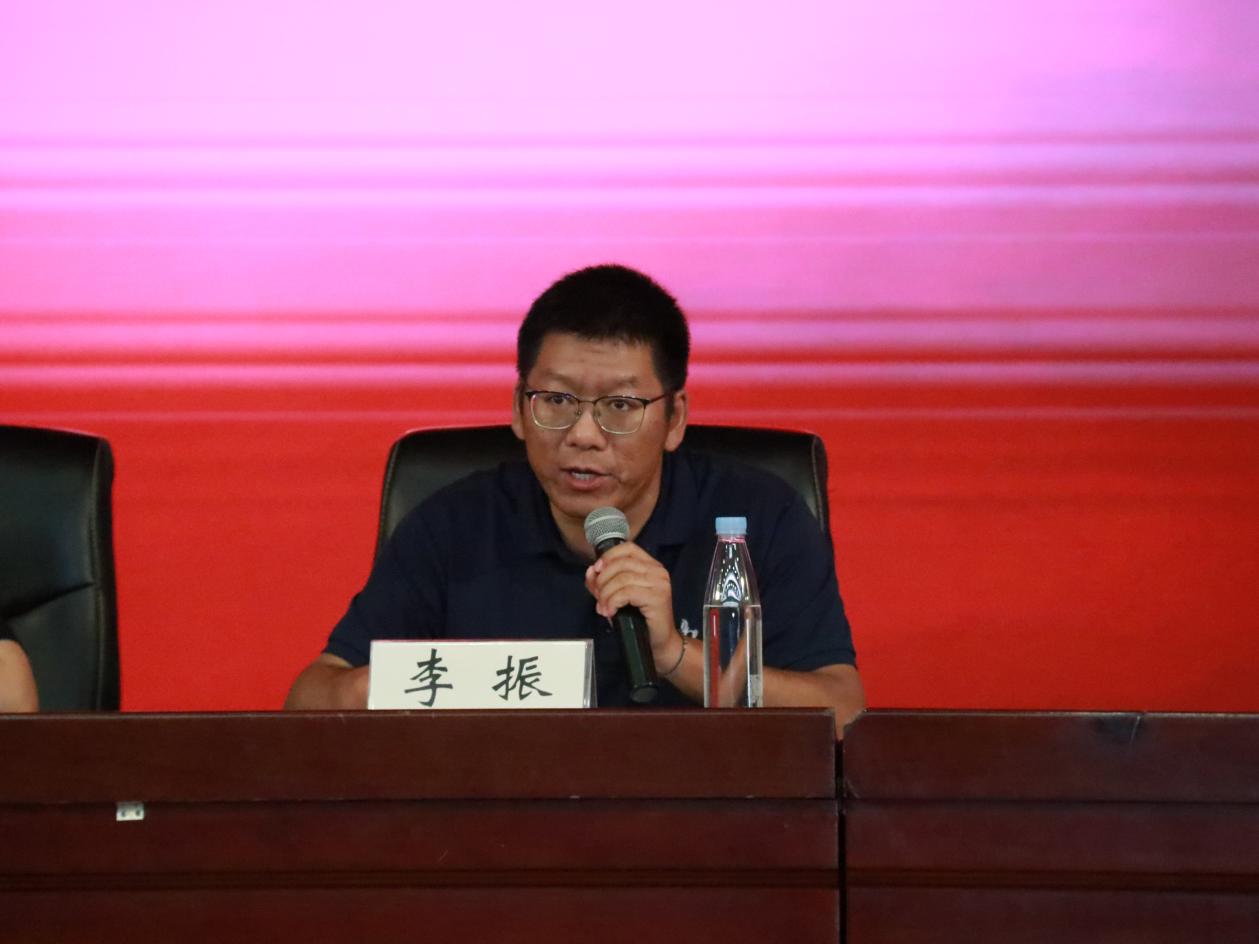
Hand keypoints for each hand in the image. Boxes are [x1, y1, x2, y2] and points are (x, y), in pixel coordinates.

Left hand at [584, 542, 679, 663]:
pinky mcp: (657, 598)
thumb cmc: (639, 619)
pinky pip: (626, 593)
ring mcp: (659, 583)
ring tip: (603, 608)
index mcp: (650, 565)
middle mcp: (658, 571)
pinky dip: (612, 602)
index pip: (627, 548)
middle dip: (603, 580)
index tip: (596, 571)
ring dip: (606, 594)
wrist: (659, 643)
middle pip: (621, 563)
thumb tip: (591, 571)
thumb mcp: (617, 596)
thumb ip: (603, 582)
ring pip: (622, 579)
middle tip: (598, 597)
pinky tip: (610, 612)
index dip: (608, 557)